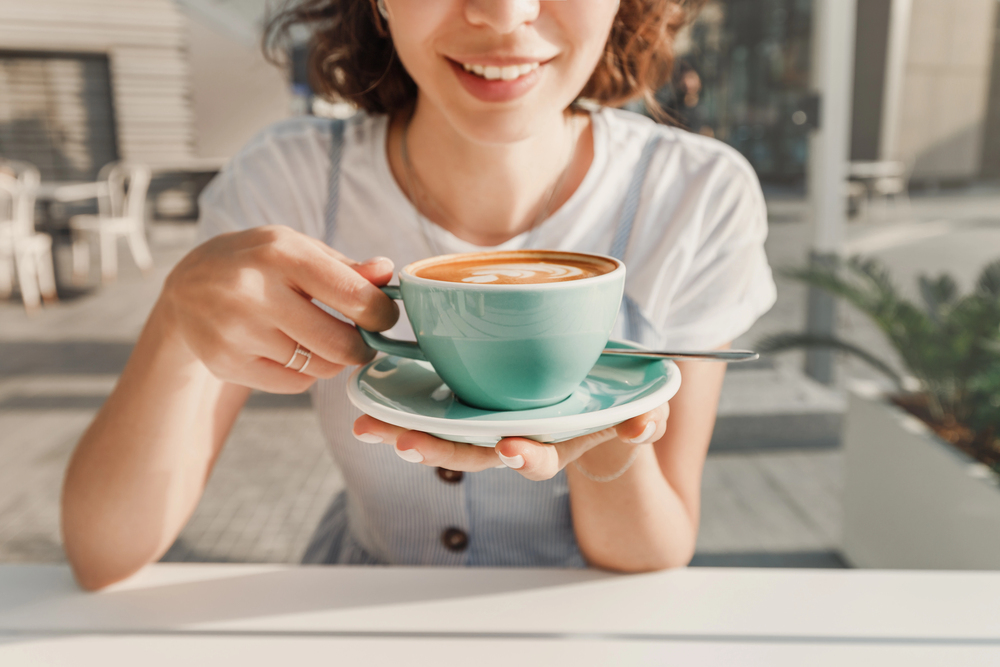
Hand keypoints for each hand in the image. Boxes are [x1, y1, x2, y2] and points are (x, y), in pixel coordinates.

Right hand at [160, 225, 398, 392]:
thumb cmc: (257, 263)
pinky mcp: (225, 362)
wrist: (186, 288)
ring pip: (319, 367)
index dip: (381, 314)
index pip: (352, 295)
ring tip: (324, 341)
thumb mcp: (296, 248)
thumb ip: (345, 266)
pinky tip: (292, 351)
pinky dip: (305, 372)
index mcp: (281, 253)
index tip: (385, 317)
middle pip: (339, 343)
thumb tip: (387, 272)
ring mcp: (236, 331)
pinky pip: (294, 383)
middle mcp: (255, 291)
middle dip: (362, 347)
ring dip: (334, 360)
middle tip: (363, 341)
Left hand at [352, 403, 668, 480]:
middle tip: (406, 444)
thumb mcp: (637, 410)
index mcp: (551, 446)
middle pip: (471, 452)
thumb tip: (642, 425)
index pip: (535, 459)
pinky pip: (432, 407)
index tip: (512, 447)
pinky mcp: (471, 402)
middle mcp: (513, 441)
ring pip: (443, 434)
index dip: (524, 457)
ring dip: (405, 432)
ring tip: (368, 427)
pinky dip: (402, 406)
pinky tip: (369, 398)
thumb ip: (643, 418)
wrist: (591, 398)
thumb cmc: (612, 404)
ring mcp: (488, 424)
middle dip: (438, 450)